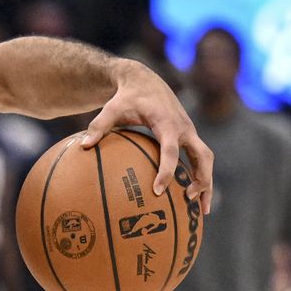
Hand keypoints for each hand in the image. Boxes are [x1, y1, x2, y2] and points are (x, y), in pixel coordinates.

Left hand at [81, 61, 214, 212]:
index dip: (166, 172)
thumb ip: (98, 126)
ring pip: (206, 159)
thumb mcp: (111, 108)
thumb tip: (83, 146)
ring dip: (206, 182)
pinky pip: (199, 157)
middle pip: (202, 157)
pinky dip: (199, 174)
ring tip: (201, 209)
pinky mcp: (188, 135)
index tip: (158, 191)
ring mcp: (189, 131)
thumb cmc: (126, 97)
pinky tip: (190, 194)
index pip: (170, 151)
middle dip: (201, 179)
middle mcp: (183, 128)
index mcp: (167, 124)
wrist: (144, 80)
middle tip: (190, 201)